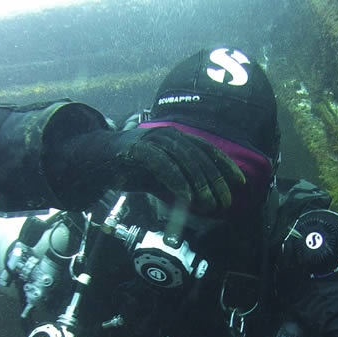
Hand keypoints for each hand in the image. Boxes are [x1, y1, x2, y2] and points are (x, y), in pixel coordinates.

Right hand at [49, 126, 245, 214]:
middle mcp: (168, 134)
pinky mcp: (139, 149)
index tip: (239, 183)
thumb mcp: (162, 176)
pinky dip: (177, 181)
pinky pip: (164, 165)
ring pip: (185, 159)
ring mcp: (153, 139)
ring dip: (200, 183)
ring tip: (209, 203)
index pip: (208, 150)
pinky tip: (187, 197)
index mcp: (177, 137)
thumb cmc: (132, 167)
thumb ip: (182, 183)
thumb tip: (205, 201)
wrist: (98, 158)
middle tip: (224, 202)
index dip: (225, 166)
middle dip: (215, 180)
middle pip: (200, 156)